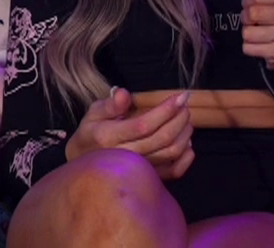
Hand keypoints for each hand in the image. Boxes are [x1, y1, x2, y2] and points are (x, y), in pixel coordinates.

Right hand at [64, 88, 194, 179]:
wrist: (85, 166)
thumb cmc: (92, 134)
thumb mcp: (93, 114)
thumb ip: (110, 104)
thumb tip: (123, 94)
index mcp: (109, 138)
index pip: (144, 125)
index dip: (166, 110)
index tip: (180, 96)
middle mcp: (125, 157)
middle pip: (161, 139)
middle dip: (179, 119)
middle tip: (184, 105)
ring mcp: (137, 171)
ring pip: (170, 153)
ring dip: (184, 134)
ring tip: (185, 120)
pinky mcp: (148, 179)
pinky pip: (173, 172)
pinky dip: (186, 158)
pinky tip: (188, 144)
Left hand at [242, 0, 273, 70]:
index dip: (248, 0)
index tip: (253, 3)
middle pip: (252, 13)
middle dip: (247, 17)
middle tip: (254, 19)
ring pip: (248, 32)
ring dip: (248, 32)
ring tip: (258, 31)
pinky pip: (248, 47)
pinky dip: (250, 47)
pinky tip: (260, 44)